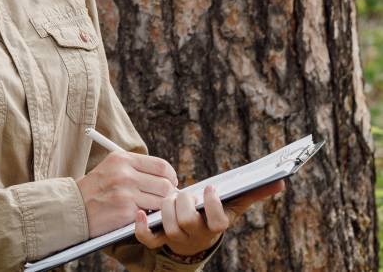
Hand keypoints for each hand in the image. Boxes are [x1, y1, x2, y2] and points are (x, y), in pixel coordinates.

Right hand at [76, 150, 178, 237]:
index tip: (170, 183)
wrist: (73, 208)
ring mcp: (126, 193)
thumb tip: (164, 176)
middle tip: (165, 200)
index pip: (160, 165)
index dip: (170, 176)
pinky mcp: (125, 212)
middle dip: (169, 194)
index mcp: (122, 159)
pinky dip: (150, 218)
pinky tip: (143, 217)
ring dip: (161, 208)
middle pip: (165, 184)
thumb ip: (135, 168)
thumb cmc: (95, 189)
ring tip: (154, 209)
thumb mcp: (112, 168)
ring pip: (161, 201)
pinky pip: (149, 215)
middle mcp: (125, 173)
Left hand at [134, 179, 285, 257]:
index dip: (213, 206)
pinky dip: (142, 228)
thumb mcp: (232, 205)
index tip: (210, 188)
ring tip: (168, 197)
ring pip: (170, 228)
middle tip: (183, 193)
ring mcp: (178, 239)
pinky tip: (140, 213)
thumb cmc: (213, 214)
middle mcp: (198, 235)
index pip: (218, 222)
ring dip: (166, 209)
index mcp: (216, 226)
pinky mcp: (160, 240)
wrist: (193, 240)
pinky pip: (149, 240)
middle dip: (183, 203)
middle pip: (189, 223)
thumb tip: (281, 180)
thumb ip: (253, 193)